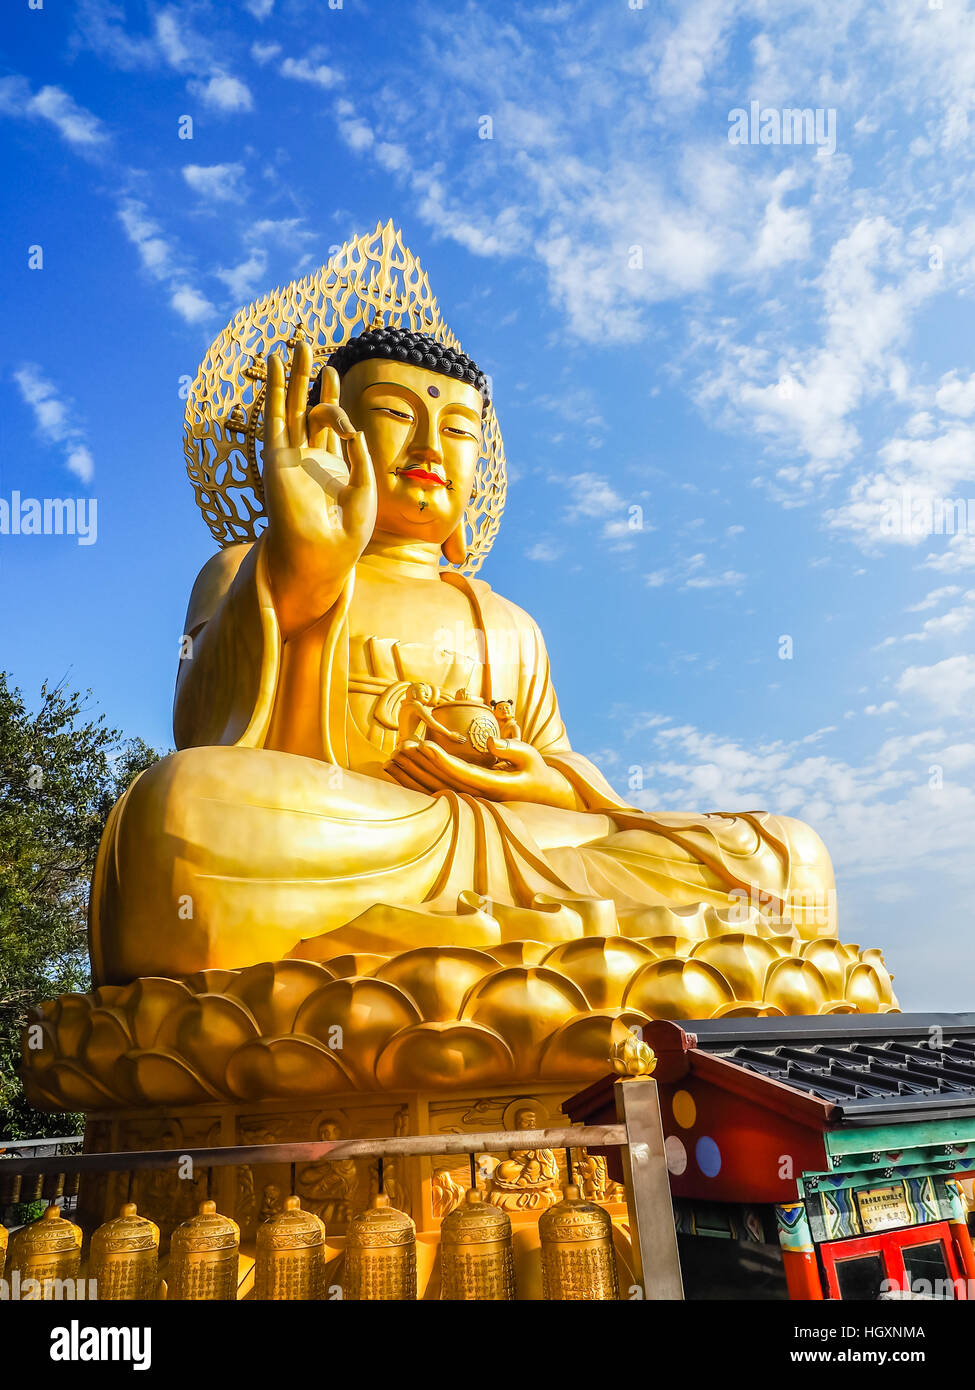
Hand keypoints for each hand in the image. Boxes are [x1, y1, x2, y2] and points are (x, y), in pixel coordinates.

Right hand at [262, 338, 376, 636]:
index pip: (329, 423)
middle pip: (306, 408)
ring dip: (291, 375)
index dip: (332, 396)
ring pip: (289, 407)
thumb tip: (351, 424)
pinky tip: (273, 364)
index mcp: (330, 466)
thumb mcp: (365, 486)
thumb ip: (359, 453)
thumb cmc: (346, 530)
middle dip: (309, 378)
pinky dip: (274, 389)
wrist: (323, 553)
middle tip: (309, 347)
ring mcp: (290, 455)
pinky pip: (275, 416)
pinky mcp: (277, 456)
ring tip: (294, 344)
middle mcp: (307, 458)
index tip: (335, 375)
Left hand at [386, 736, 581, 810]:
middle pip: (442, 780)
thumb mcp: (531, 756)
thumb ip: (512, 748)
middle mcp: (478, 796)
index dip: (441, 759)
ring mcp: (470, 799)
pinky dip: (417, 781)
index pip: (461, 772)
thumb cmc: (535, 771)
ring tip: (396, 755)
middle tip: (403, 745)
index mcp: (493, 786)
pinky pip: (436, 791)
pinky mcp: (464, 798)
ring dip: (414, 773)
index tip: (424, 744)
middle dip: (421, 763)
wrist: (541, 796)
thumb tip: (490, 741)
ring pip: (436, 787)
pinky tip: (400, 770)